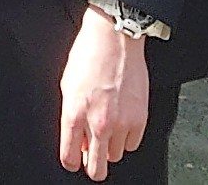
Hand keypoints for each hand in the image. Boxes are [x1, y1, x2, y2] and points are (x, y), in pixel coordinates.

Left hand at [60, 2, 150, 177]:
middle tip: (91, 157)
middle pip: (97, 168)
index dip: (70, 162)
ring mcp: (121, 122)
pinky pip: (133, 144)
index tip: (73, 160)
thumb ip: (71, 117)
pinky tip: (121, 122)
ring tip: (107, 128)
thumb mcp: (67, 86)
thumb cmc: (88, 56)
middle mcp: (98, 123)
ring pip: (116, 156)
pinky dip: (127, 138)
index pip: (69, 158)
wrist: (114, 39)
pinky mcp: (140, 118)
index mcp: (74, 114)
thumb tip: (78, 138)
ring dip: (110, 147)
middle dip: (92, 167)